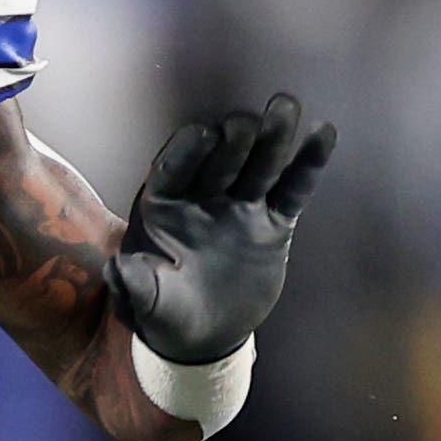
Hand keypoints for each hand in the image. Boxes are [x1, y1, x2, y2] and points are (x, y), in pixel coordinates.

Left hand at [112, 91, 335, 366]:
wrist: (204, 335)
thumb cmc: (165, 313)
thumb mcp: (146, 304)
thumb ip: (133, 285)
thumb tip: (116, 268)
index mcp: (163, 207)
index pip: (174, 169)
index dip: (188, 151)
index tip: (205, 135)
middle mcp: (202, 197)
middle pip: (221, 158)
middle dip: (233, 140)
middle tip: (246, 124)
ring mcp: (240, 207)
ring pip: (259, 165)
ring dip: (274, 136)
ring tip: (287, 105)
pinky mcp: (273, 223)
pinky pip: (292, 191)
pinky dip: (307, 165)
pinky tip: (324, 133)